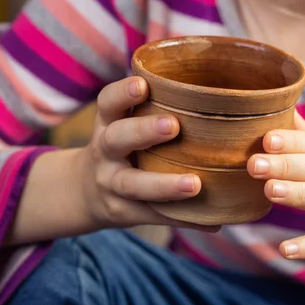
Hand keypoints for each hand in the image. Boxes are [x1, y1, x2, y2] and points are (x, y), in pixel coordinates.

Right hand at [79, 77, 217, 231]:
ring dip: (165, 185)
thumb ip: (151, 109)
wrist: (86, 192)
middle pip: (117, 139)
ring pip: (133, 185)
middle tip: (173, 126)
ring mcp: (112, 184)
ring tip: (195, 185)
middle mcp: (105, 152)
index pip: (107, 103)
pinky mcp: (125, 212)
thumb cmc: (122, 147)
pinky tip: (213, 220)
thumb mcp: (122, 124)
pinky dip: (185, 218)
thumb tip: (218, 94)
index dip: (122, 93)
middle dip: (143, 131)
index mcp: (108, 124)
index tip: (143, 85)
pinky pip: (156, 216)